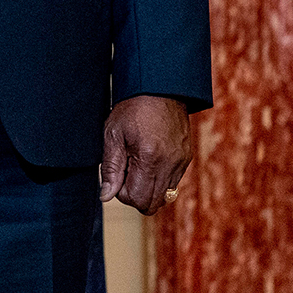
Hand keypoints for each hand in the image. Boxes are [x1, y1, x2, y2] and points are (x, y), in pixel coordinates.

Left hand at [100, 95, 191, 214]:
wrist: (160, 89)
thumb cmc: (132, 109)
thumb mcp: (113, 135)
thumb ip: (110, 168)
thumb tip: (106, 196)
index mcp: (149, 158)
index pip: (136, 198)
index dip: (121, 192)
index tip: (116, 173)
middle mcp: (170, 165)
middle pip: (152, 203)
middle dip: (134, 194)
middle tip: (125, 171)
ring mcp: (181, 163)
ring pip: (164, 197)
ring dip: (147, 188)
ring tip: (136, 163)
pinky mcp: (186, 159)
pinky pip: (172, 184)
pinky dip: (158, 180)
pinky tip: (148, 159)